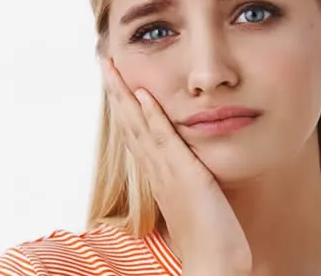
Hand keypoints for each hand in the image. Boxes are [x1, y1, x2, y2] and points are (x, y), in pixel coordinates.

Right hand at [101, 57, 251, 275]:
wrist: (214, 262)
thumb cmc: (209, 234)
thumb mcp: (194, 197)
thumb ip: (185, 177)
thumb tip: (186, 164)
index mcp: (158, 173)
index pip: (135, 132)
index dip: (124, 105)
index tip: (117, 82)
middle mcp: (155, 170)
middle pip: (129, 124)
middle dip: (117, 92)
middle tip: (106, 64)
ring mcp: (166, 171)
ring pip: (139, 126)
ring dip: (125, 96)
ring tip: (112, 69)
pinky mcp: (183, 175)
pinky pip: (163, 140)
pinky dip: (151, 117)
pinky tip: (144, 96)